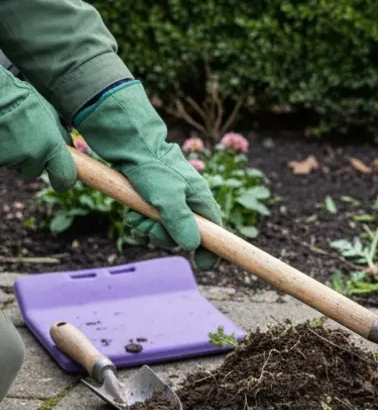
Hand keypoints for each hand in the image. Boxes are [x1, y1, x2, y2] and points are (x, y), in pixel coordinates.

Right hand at [0, 72, 75, 191]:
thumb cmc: (25, 101)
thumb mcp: (51, 116)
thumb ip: (60, 136)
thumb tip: (68, 149)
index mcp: (52, 147)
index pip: (65, 178)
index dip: (63, 179)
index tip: (62, 179)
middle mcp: (33, 157)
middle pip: (35, 171)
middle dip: (33, 161)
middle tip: (28, 141)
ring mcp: (12, 160)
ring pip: (18, 166)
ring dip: (17, 156)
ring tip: (14, 133)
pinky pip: (4, 160)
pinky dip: (5, 152)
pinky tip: (4, 135)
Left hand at [74, 81, 223, 269]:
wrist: (130, 144)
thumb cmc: (153, 169)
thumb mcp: (168, 198)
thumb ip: (180, 223)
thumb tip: (193, 247)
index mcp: (201, 200)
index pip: (215, 232)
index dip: (212, 250)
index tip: (206, 265)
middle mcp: (190, 201)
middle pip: (185, 234)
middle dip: (166, 236)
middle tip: (150, 230)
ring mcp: (172, 199)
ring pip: (165, 228)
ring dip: (149, 228)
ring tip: (135, 217)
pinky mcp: (155, 197)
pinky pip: (151, 219)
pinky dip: (141, 220)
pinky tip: (132, 213)